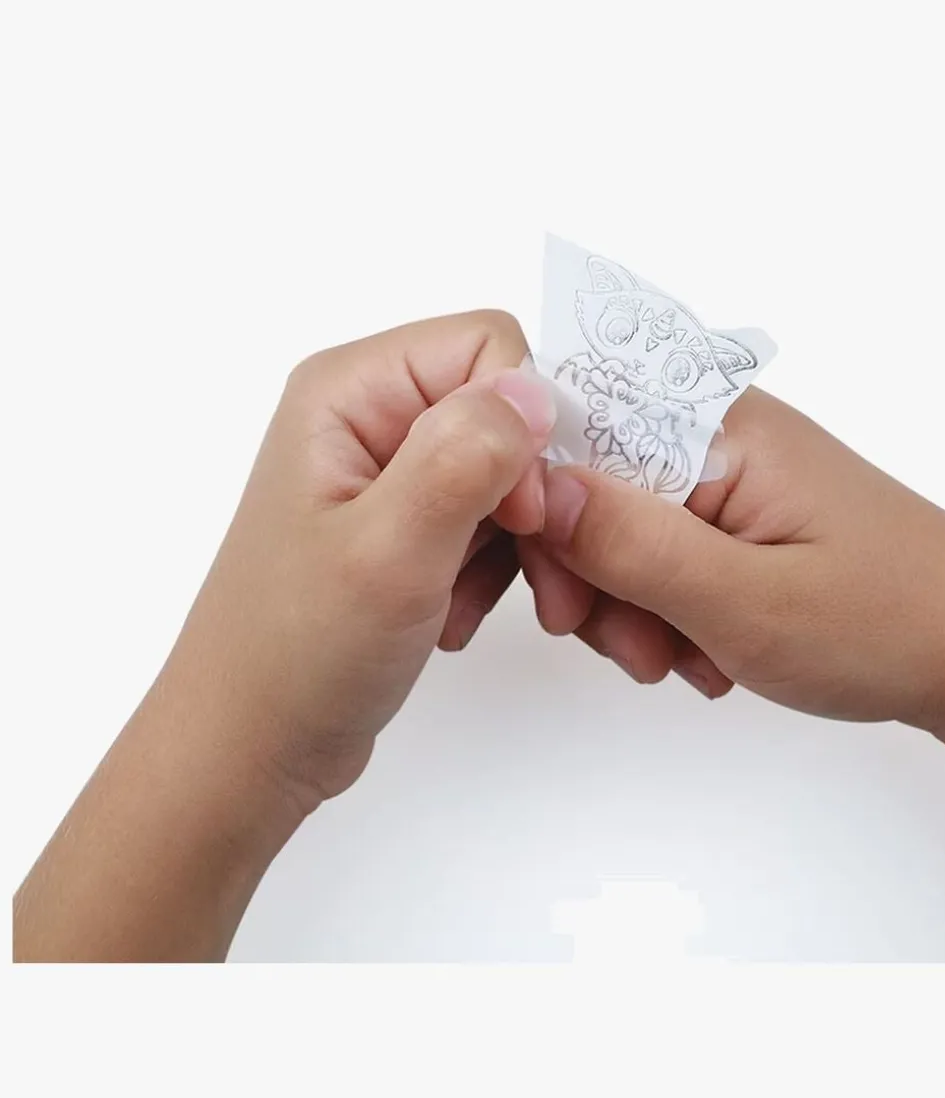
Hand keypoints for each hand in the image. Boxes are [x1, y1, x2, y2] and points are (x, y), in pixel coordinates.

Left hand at [15, 309, 557, 960]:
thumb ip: (462, 460)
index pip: (491, 348)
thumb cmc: (292, 657)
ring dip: (520, 546)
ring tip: (468, 611)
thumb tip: (535, 392)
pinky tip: (456, 619)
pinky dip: (497, 573)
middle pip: (507, 412)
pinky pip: (490, 521)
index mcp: (349, 392)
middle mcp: (367, 415)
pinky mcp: (403, 523)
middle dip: (535, 498)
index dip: (529, 426)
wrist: (248, 749)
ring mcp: (385, 471)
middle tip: (544, 581)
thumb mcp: (388, 553)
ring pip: (510, 472)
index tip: (526, 514)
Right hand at [520, 385, 944, 729]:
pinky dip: (670, 611)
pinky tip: (706, 656)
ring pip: (624, 529)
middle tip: (636, 653)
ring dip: (634, 607)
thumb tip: (537, 487)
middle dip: (595, 578)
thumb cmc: (887, 620)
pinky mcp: (746, 515)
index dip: (545, 514)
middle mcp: (722, 435)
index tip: (561, 600)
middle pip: (594, 484)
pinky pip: (668, 552)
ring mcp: (735, 476)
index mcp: (722, 427)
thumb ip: (634, 543)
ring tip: (685, 663)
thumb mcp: (744, 598)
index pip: (577, 431)